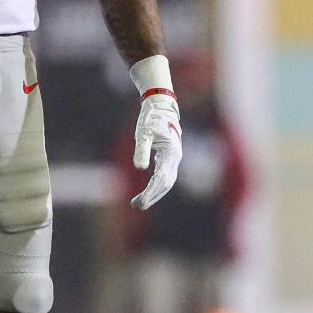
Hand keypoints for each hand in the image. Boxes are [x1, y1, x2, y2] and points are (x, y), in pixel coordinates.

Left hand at [131, 92, 181, 210]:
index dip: (150, 192)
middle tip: (137, 206)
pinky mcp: (169, 157)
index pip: (161, 179)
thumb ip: (142, 150)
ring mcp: (173, 158)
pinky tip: (147, 191)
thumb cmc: (151, 118)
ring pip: (167, 181)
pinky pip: (165, 176)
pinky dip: (156, 186)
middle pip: (166, 184)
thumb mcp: (143, 133)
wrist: (161, 106)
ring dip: (154, 193)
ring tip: (139, 203)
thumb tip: (140, 169)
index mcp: (171, 153)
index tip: (140, 202)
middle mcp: (175, 158)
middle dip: (152, 196)